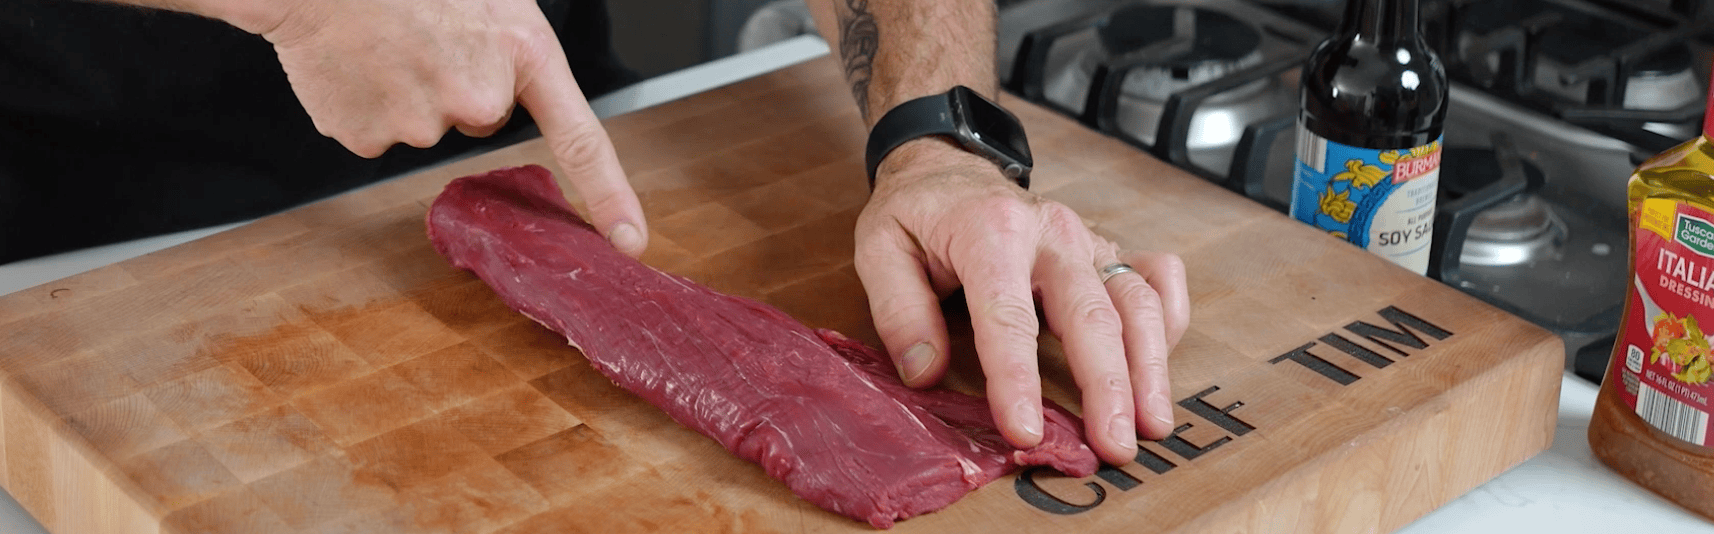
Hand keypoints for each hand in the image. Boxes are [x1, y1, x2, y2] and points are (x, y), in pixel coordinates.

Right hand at [230, 0, 646, 254]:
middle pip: (479, 114)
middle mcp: (481, 99)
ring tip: (381, 35)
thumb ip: (510, 46)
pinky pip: (377, 130)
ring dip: (405, 85)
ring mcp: (423, 125)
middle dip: (455, 80)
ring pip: (424, 122)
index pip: (582, 139)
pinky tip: (355, 58)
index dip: (609, 195)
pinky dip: (364, 100)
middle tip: (423, 31)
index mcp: (523, 52)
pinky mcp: (370, 138)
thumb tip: (503, 80)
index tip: (630, 240)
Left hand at [855, 138, 1190, 464]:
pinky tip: (1162, 365)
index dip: (1018, 379)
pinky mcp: (1105, 250)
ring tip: (1151, 425)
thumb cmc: (915, 214)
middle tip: (1114, 448)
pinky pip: (1156, 279)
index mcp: (991, 231)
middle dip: (1107, 387)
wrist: (947, 166)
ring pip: (1136, 302)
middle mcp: (1051, 233)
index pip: (1009, 316)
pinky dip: (1170, 320)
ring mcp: (1086, 241)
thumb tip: (926, 373)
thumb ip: (900, 311)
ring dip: (1149, 366)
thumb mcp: (880, 250)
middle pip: (1091, 315)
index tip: (1026, 433)